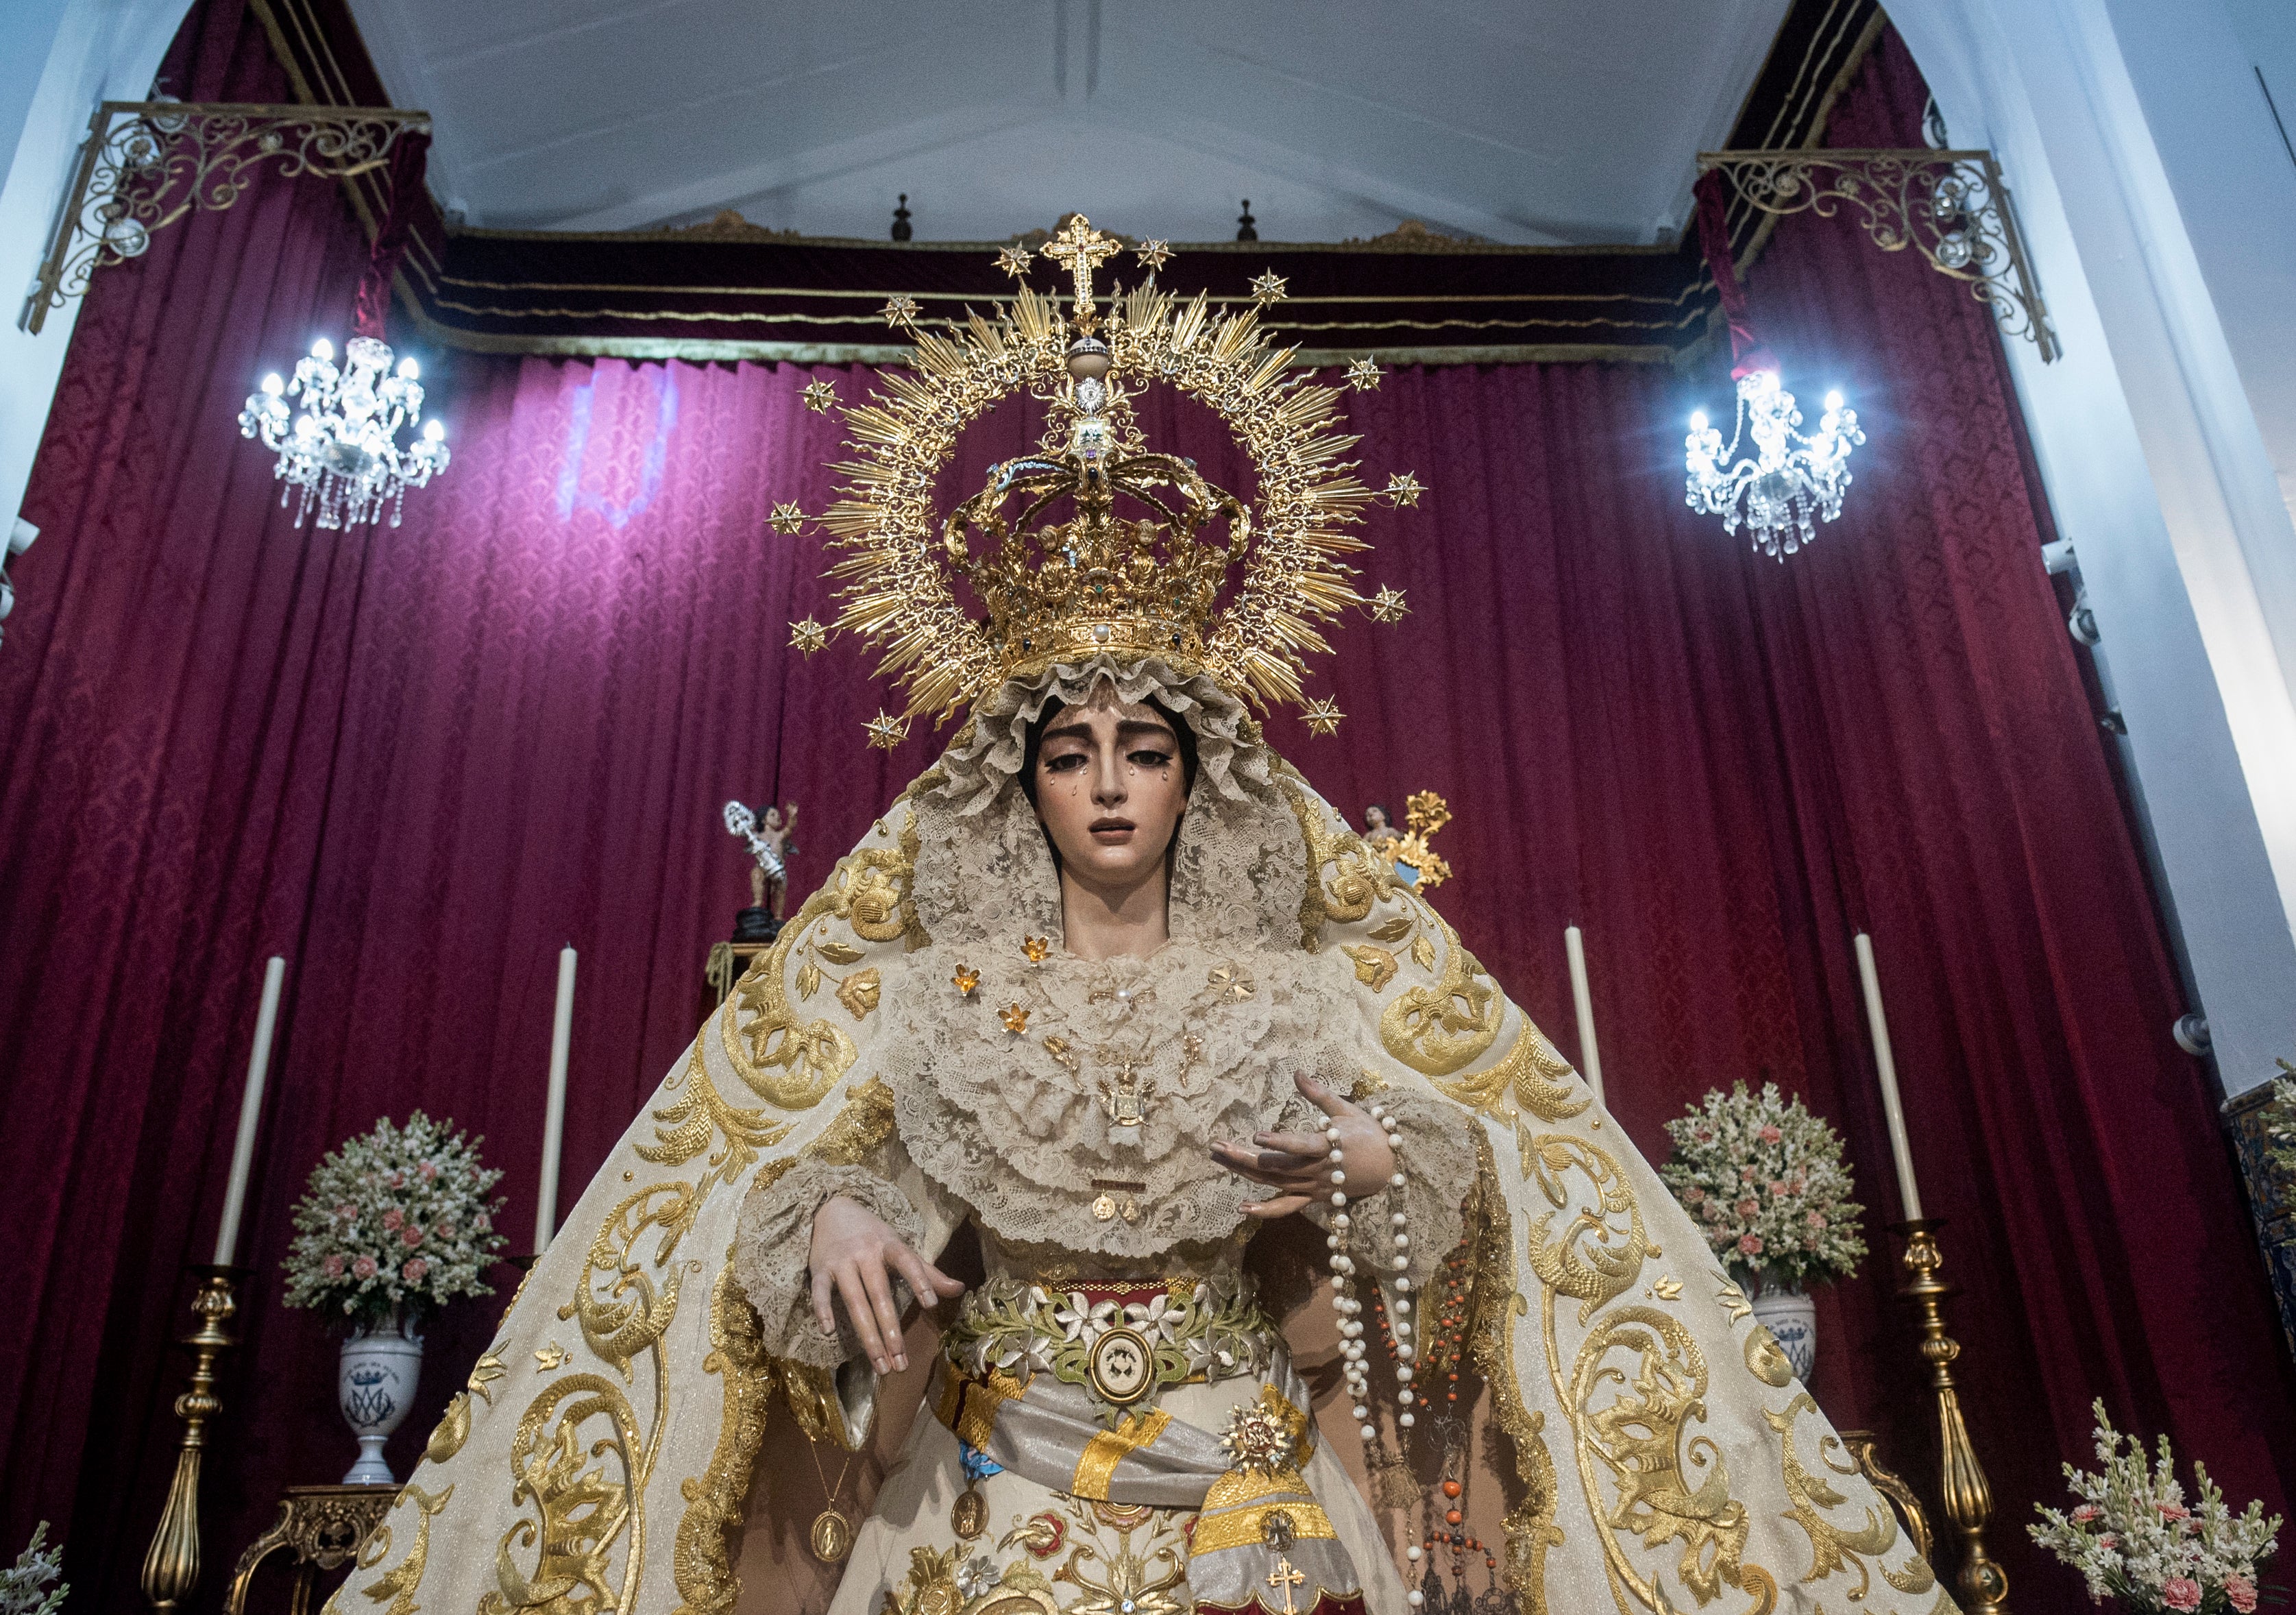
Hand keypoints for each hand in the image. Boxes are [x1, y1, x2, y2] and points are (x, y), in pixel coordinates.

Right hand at [808, 1195, 965, 1374]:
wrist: (831, 1211)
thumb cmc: (872, 1235)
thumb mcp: (899, 1247)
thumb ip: (927, 1272)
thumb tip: (961, 1289)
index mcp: (889, 1245)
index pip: (907, 1262)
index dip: (919, 1280)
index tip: (932, 1304)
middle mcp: (865, 1253)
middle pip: (880, 1294)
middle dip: (891, 1331)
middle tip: (901, 1364)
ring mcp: (841, 1261)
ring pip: (855, 1301)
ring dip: (867, 1335)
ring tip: (879, 1363)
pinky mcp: (819, 1269)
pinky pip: (819, 1291)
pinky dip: (822, 1309)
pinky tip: (828, 1331)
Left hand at [1211, 1072, 1394, 1219]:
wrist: (1392, 1169)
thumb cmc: (1369, 1134)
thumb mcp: (1347, 1110)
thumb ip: (1319, 1094)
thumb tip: (1297, 1072)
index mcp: (1328, 1145)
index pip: (1300, 1145)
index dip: (1279, 1141)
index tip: (1257, 1135)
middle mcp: (1318, 1169)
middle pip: (1276, 1166)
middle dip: (1244, 1156)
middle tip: (1216, 1147)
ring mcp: (1314, 1186)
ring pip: (1275, 1183)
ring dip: (1245, 1173)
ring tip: (1219, 1160)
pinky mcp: (1314, 1198)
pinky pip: (1287, 1207)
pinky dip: (1266, 1211)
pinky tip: (1243, 1208)